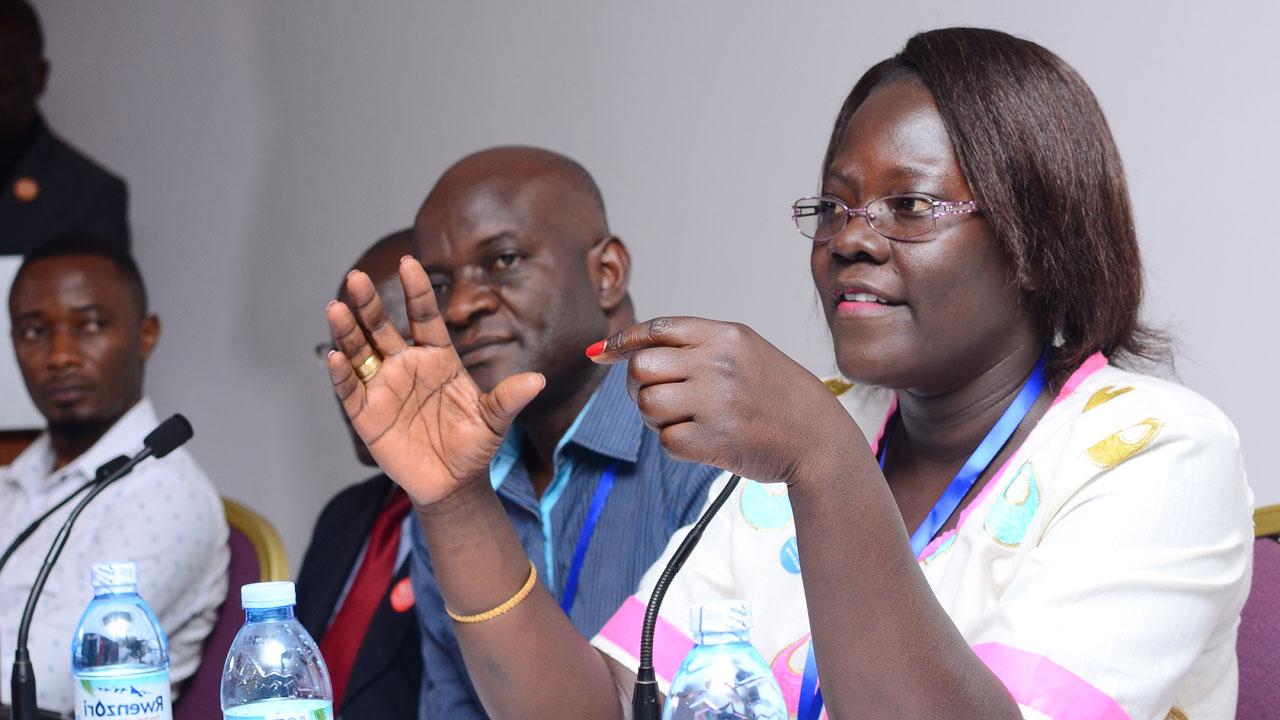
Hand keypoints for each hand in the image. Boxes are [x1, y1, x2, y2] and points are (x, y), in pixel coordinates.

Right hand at [327, 257, 544, 505]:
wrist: (454, 483)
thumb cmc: (474, 446)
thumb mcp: (494, 421)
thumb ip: (509, 399)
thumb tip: (538, 381)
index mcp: (438, 358)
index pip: (424, 316)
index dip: (417, 291)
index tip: (409, 262)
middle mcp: (407, 365)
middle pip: (383, 328)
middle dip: (368, 304)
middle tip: (356, 278)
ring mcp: (384, 387)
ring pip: (360, 352)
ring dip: (347, 331)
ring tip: (336, 307)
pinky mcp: (367, 414)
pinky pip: (351, 389)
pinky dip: (342, 373)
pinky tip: (335, 356)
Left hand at [590, 316, 861, 484]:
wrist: (818, 438)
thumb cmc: (776, 395)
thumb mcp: (745, 351)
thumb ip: (693, 346)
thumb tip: (620, 351)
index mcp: (726, 335)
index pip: (657, 328)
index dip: (623, 341)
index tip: (602, 353)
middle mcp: (718, 363)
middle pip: (640, 368)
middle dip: (638, 386)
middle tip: (658, 398)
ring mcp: (716, 402)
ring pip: (646, 404)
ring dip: (653, 417)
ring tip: (682, 420)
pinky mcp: (714, 441)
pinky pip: (665, 441)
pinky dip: (675, 444)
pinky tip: (701, 440)